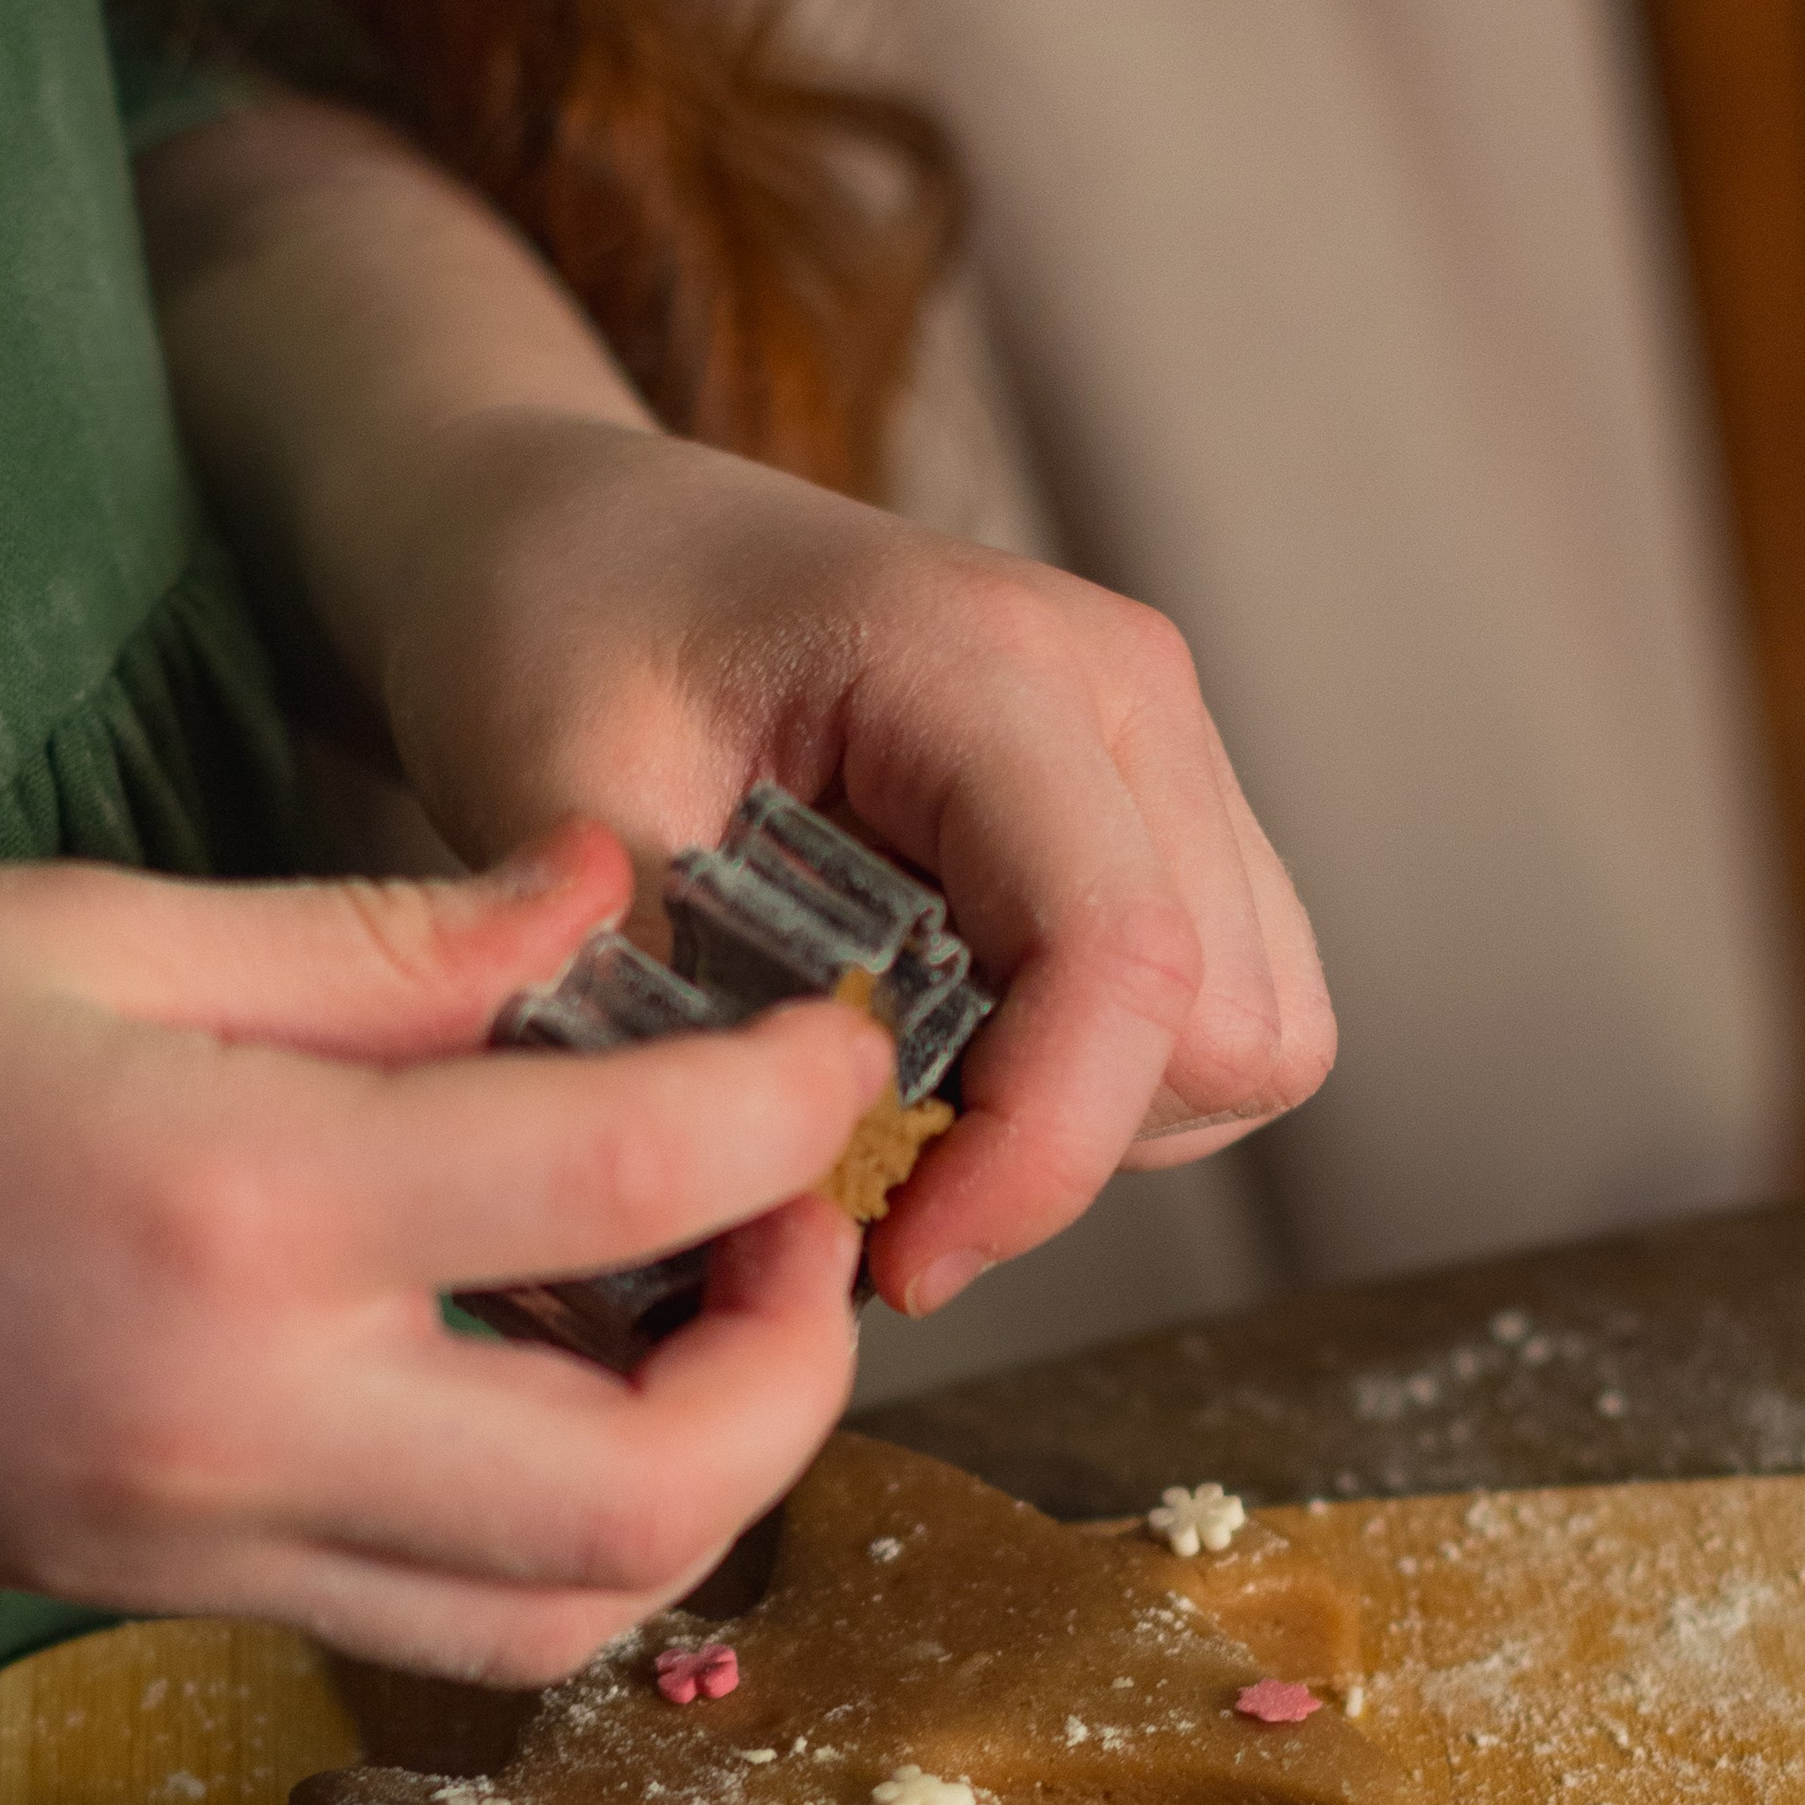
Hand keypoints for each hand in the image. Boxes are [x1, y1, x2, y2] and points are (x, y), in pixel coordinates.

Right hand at [0, 829, 889, 1677]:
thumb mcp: (80, 922)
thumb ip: (380, 940)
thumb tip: (609, 901)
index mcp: (237, 1203)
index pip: (629, 1186)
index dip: (789, 1110)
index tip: (835, 1046)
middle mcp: (250, 1421)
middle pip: (658, 1495)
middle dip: (796, 1368)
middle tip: (787, 1224)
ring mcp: (207, 1545)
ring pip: (569, 1615)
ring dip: (700, 1485)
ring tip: (688, 1315)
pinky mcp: (166, 1597)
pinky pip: (440, 1625)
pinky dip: (561, 1539)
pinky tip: (543, 1385)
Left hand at [372, 421, 1333, 1316]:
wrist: (578, 541)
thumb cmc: (560, 635)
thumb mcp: (554, 796)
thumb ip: (663, 993)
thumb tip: (766, 1191)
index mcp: (987, 661)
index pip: (1121, 953)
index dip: (1039, 1155)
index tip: (902, 1263)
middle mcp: (1124, 693)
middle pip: (1226, 1023)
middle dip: (1062, 1150)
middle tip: (873, 1176)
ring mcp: (1162, 749)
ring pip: (1251, 1037)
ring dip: (1094, 1127)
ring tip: (903, 1106)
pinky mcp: (1156, 817)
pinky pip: (1218, 1020)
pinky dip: (1104, 1093)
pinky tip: (949, 1062)